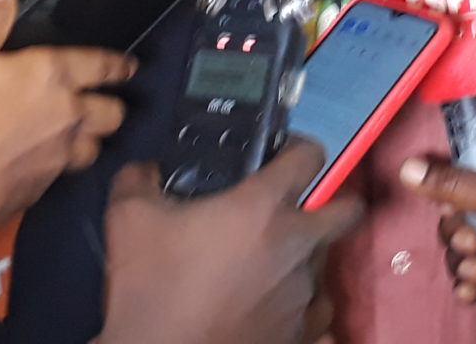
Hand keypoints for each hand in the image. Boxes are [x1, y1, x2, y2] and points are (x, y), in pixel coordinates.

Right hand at [0, 0, 136, 233]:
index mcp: (51, 75)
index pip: (103, 65)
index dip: (118, 65)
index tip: (128, 67)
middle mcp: (68, 114)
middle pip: (113, 112)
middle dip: (111, 105)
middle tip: (101, 102)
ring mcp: (61, 156)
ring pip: (97, 146)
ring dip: (91, 138)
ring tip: (79, 134)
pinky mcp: (45, 189)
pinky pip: (69, 173)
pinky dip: (65, 164)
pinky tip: (47, 162)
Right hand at [94, 141, 363, 343]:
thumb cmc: (152, 292)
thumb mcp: (128, 220)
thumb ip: (141, 179)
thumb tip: (149, 171)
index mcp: (264, 208)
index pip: (309, 154)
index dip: (297, 149)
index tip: (280, 157)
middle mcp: (297, 245)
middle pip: (347, 209)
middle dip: (331, 203)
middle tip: (293, 211)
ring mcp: (305, 293)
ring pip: (323, 262)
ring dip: (303, 258)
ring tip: (264, 268)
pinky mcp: (304, 333)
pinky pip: (316, 311)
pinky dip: (299, 305)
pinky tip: (269, 305)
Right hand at [401, 151, 475, 327]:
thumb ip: (454, 184)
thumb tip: (410, 168)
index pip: (474, 169)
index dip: (454, 185)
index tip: (446, 200)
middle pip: (461, 213)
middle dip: (459, 231)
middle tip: (474, 240)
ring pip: (465, 247)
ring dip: (464, 260)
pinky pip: (475, 276)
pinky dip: (470, 284)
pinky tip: (475, 288)